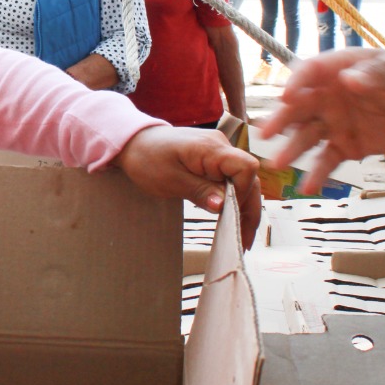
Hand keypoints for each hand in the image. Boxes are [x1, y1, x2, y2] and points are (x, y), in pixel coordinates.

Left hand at [112, 126, 261, 239]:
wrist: (134, 142)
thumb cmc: (148, 159)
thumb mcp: (170, 180)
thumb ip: (199, 191)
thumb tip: (223, 206)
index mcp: (210, 148)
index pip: (245, 167)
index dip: (243, 192)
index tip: (228, 212)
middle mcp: (220, 147)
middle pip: (249, 178)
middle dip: (249, 210)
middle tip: (243, 242)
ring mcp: (218, 153)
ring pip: (243, 182)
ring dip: (243, 208)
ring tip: (240, 238)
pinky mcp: (214, 161)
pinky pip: (231, 180)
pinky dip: (233, 200)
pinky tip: (230, 219)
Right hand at [255, 51, 384, 190]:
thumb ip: (373, 75)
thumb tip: (347, 80)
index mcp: (338, 69)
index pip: (310, 72)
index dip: (296, 83)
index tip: (287, 98)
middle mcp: (329, 96)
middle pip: (299, 107)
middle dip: (281, 120)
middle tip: (266, 134)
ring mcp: (335, 122)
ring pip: (307, 136)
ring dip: (291, 149)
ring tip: (277, 164)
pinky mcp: (345, 146)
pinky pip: (327, 160)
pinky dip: (317, 174)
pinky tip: (306, 187)